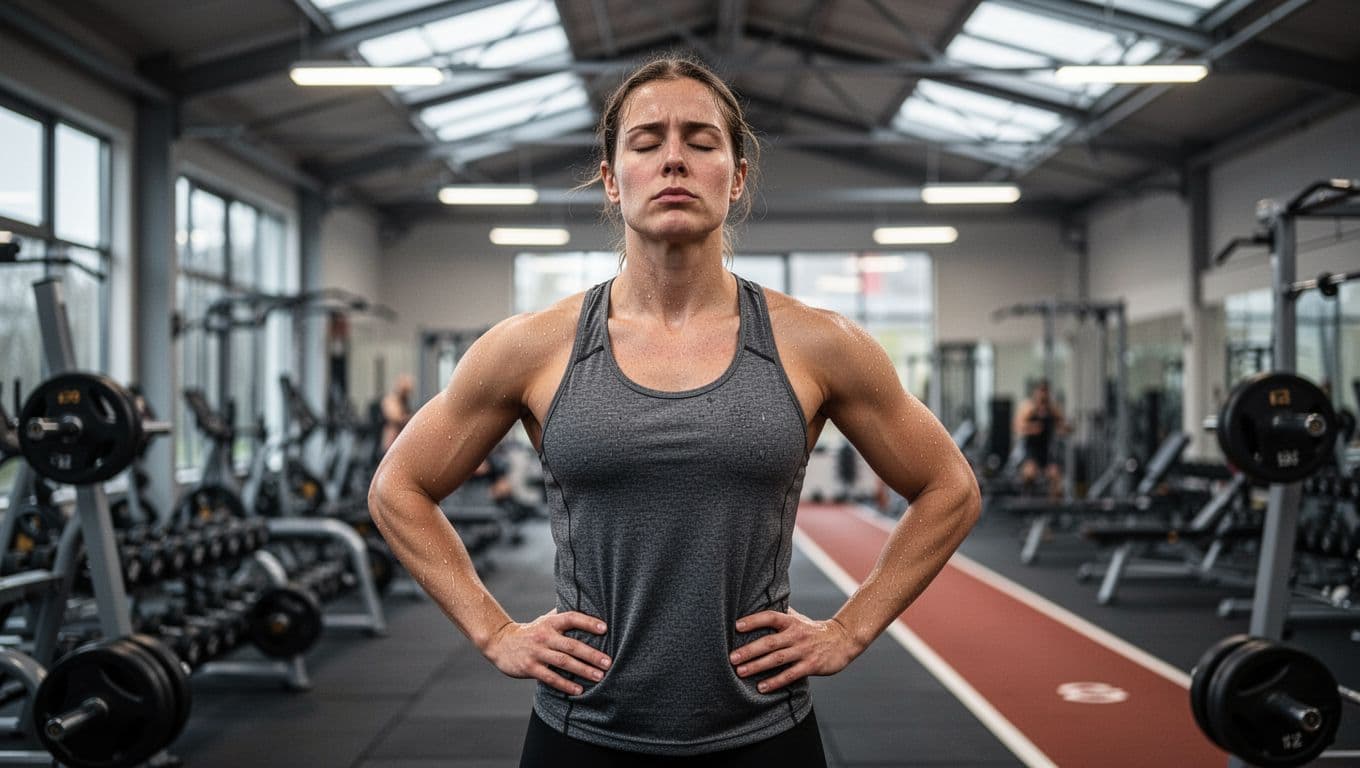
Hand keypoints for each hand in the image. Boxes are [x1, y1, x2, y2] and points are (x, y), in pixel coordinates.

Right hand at [483, 610, 610, 695]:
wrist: (500, 643)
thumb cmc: (531, 632)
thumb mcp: (544, 620)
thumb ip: (563, 616)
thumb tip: (589, 608)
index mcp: (550, 623)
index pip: (571, 618)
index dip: (588, 622)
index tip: (605, 628)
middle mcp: (544, 636)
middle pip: (571, 645)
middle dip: (591, 654)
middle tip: (608, 662)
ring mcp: (536, 652)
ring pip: (563, 662)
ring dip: (582, 670)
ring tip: (599, 676)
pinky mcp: (529, 667)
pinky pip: (550, 677)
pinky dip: (565, 684)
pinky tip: (578, 689)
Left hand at [729, 608, 863, 693]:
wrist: (843, 640)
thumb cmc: (813, 630)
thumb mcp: (799, 618)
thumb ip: (781, 614)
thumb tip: (759, 603)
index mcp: (791, 621)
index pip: (770, 617)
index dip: (754, 620)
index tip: (737, 626)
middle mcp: (796, 635)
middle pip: (770, 642)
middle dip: (749, 650)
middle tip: (732, 657)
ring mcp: (804, 650)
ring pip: (778, 659)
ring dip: (758, 666)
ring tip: (740, 672)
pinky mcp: (811, 665)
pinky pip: (790, 675)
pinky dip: (775, 681)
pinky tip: (762, 687)